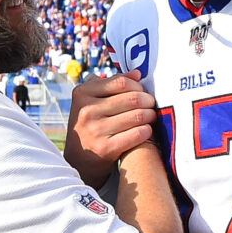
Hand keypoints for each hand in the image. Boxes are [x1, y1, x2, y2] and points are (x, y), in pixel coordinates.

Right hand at [64, 70, 156, 187]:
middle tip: (152, 104)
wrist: (79, 158)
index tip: (143, 91)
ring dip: (150, 115)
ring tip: (151, 116)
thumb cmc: (90, 123)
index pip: (121, 82)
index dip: (138, 85)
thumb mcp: (91, 101)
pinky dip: (147, 131)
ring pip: (137, 116)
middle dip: (148, 101)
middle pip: (132, 99)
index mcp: (82, 94)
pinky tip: (146, 130)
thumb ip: (111, 84)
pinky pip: (137, 134)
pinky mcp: (105, 148)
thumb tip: (137, 73)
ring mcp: (95, 130)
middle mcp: (87, 111)